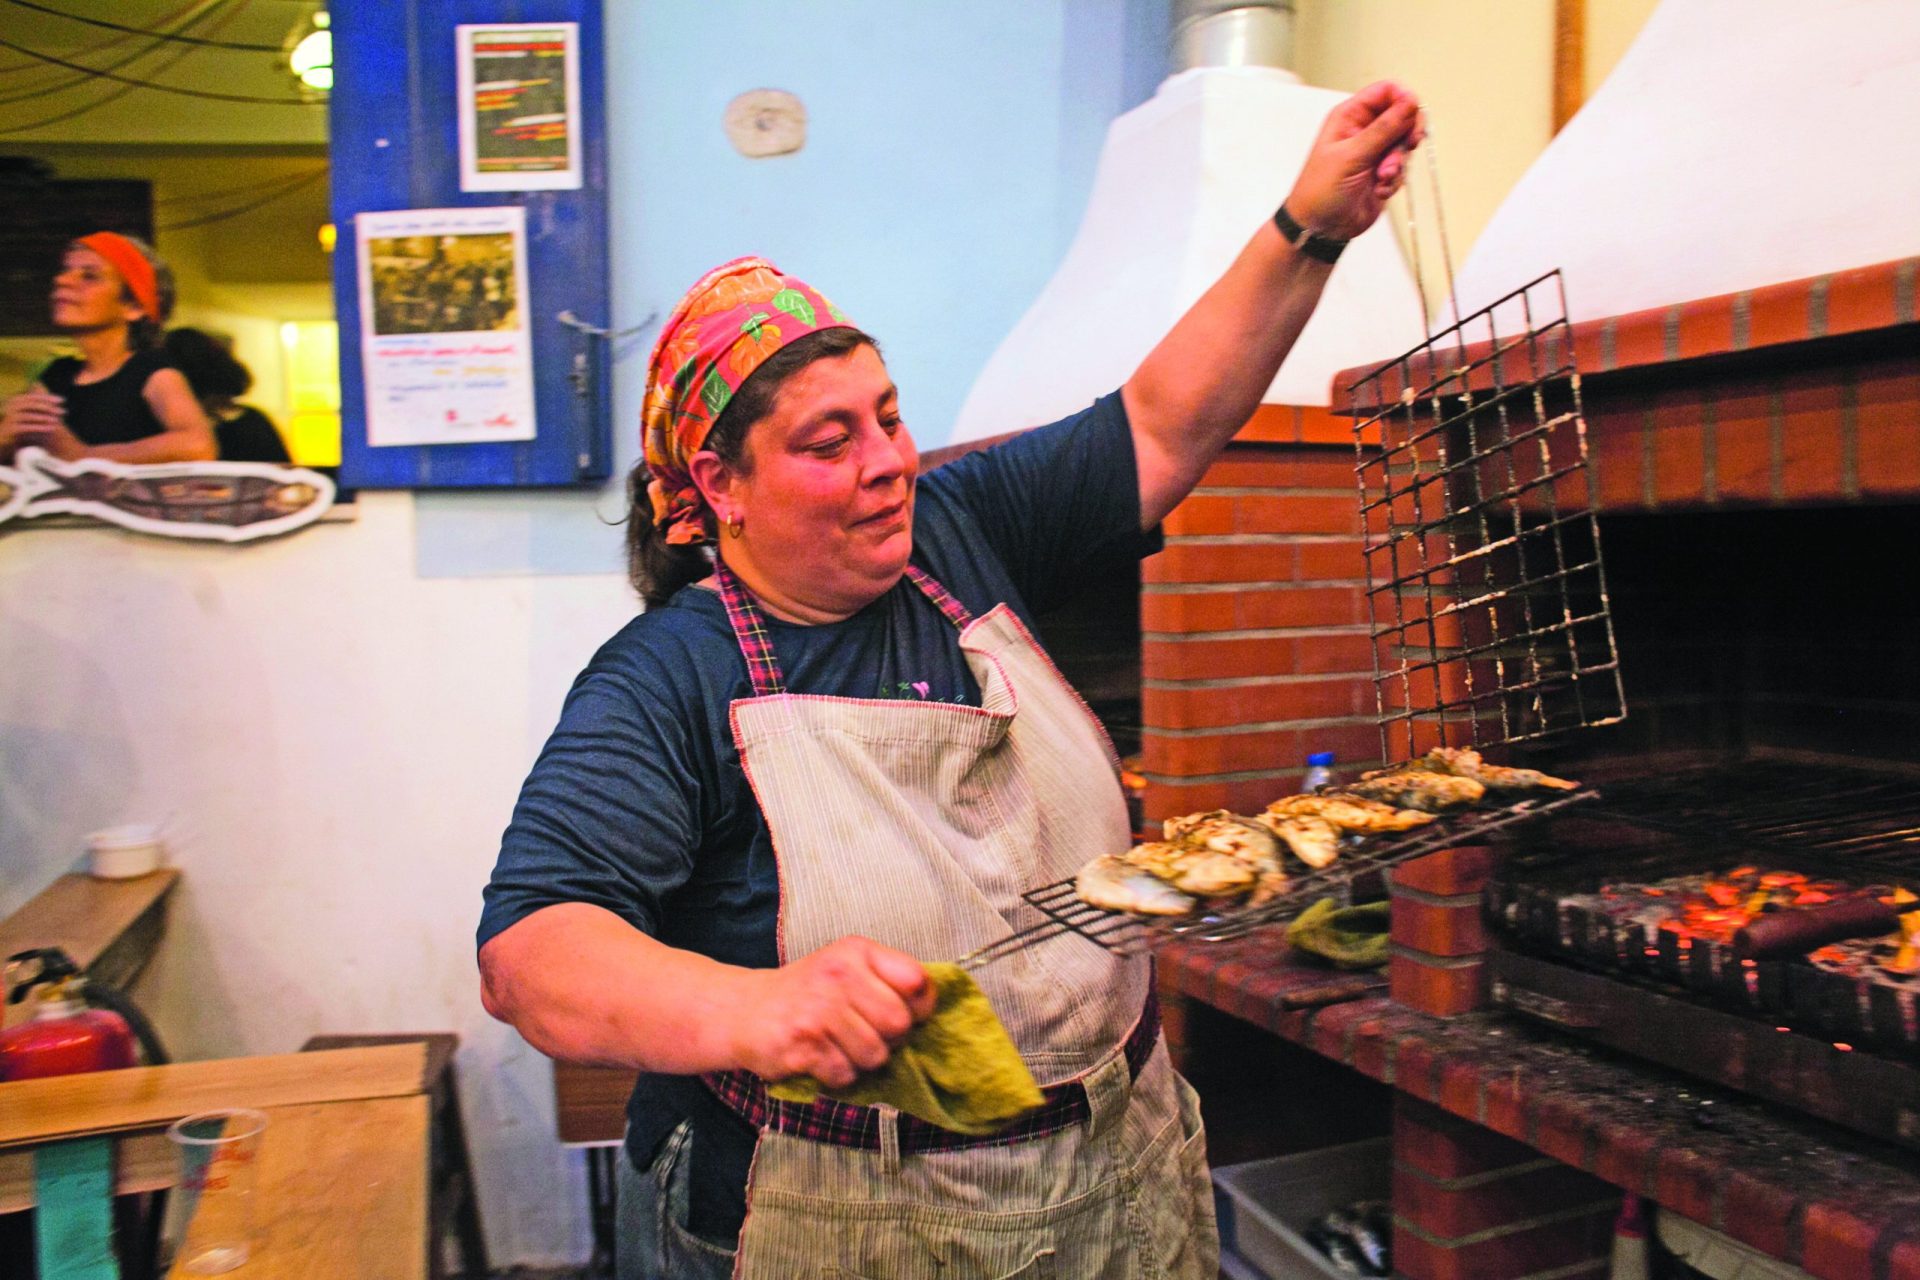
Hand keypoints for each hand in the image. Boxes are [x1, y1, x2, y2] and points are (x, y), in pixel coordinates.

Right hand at [1, 391, 67, 455]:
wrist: (6, 440)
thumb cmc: (21, 425)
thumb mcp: (30, 414)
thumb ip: (39, 406)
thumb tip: (57, 398)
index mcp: (16, 401)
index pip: (33, 397)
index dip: (48, 397)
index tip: (62, 400)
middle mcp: (11, 408)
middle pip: (30, 404)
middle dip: (48, 407)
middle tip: (62, 411)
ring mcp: (10, 419)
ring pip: (28, 416)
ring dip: (44, 417)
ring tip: (58, 420)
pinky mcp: (11, 430)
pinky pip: (26, 428)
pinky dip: (39, 428)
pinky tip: (51, 429)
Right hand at [725, 936, 936, 1087]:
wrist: (745, 1010)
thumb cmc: (808, 990)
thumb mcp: (847, 964)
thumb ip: (889, 977)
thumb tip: (932, 1006)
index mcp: (857, 951)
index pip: (917, 981)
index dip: (920, 1007)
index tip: (906, 1013)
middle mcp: (838, 975)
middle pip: (899, 1025)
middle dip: (889, 1039)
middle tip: (865, 1033)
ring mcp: (819, 1011)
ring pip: (876, 1055)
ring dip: (862, 1060)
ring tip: (839, 1044)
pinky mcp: (803, 1046)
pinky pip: (846, 1075)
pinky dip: (837, 1074)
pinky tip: (821, 1056)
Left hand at [1284, 80, 1423, 243]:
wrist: (1320, 228)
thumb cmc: (1320, 190)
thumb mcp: (1352, 156)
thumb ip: (1383, 129)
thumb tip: (1409, 103)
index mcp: (1350, 116)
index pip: (1386, 91)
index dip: (1404, 99)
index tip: (1413, 115)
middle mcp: (1364, 130)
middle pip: (1402, 116)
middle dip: (1407, 134)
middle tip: (1409, 145)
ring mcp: (1375, 152)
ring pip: (1404, 144)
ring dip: (1398, 163)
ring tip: (1381, 178)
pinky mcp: (1382, 172)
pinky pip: (1402, 168)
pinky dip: (1395, 180)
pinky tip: (1379, 190)